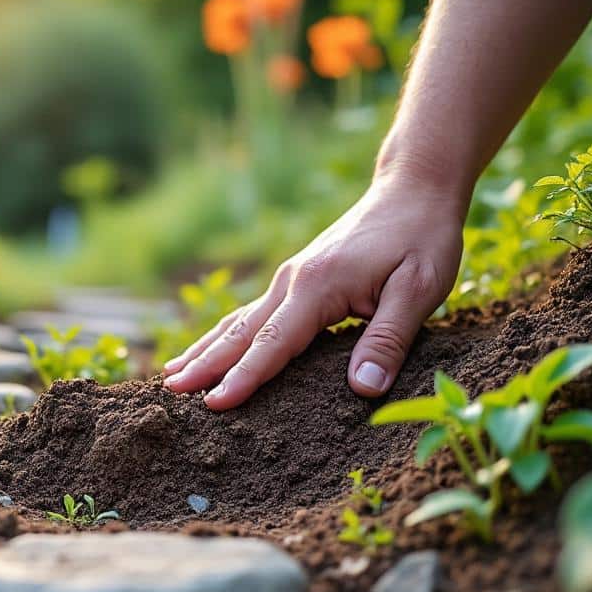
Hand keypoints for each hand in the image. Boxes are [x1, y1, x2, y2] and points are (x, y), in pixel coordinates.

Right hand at [162, 167, 466, 410]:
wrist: (415, 188)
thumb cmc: (423, 238)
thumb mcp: (419, 289)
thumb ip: (389, 339)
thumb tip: (363, 389)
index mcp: (319, 286)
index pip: (275, 342)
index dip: (245, 377)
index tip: (214, 404)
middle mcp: (294, 280)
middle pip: (242, 331)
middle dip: (205, 363)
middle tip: (169, 393)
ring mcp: (292, 277)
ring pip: (240, 320)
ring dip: (206, 349)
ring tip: (172, 375)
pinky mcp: (299, 279)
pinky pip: (253, 313)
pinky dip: (226, 335)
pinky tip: (211, 348)